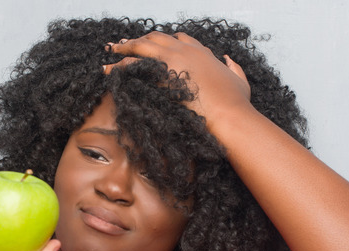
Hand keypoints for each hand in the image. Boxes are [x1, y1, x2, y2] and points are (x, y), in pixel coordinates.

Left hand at [103, 32, 253, 127]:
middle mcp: (186, 51)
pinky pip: (133, 64)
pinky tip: (108, 68)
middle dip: (141, 40)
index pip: (180, 38)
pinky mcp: (162, 73)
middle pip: (157, 37)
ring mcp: (173, 59)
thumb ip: (234, 68)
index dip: (166, 40)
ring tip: (111, 49)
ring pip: (142, 45)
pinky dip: (119, 64)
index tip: (155, 43)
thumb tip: (228, 60)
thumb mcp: (240, 81)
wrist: (229, 115)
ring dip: (125, 46)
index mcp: (202, 52)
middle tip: (126, 43)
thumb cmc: (236, 104)